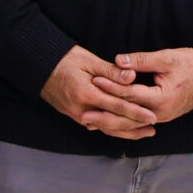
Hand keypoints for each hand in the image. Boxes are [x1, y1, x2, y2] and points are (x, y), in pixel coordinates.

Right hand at [42, 46, 157, 138]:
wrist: (39, 66)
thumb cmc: (64, 59)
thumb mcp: (89, 60)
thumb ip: (111, 71)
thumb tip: (132, 77)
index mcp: (86, 94)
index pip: (117, 107)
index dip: (136, 113)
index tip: (152, 116)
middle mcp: (81, 109)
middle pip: (113, 123)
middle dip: (134, 127)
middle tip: (153, 128)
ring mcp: (76, 115)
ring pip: (105, 128)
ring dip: (125, 132)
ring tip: (143, 133)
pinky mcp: (74, 115)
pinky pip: (96, 126)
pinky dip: (111, 129)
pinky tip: (122, 131)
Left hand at [99, 48, 192, 128]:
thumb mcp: (167, 58)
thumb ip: (141, 60)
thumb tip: (118, 61)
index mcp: (162, 99)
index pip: (130, 95)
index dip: (111, 87)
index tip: (94, 81)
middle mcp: (161, 114)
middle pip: (128, 117)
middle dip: (105, 115)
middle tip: (84, 114)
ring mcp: (163, 117)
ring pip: (133, 123)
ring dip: (112, 122)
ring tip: (92, 122)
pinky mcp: (163, 116)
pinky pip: (140, 122)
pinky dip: (125, 121)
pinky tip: (111, 121)